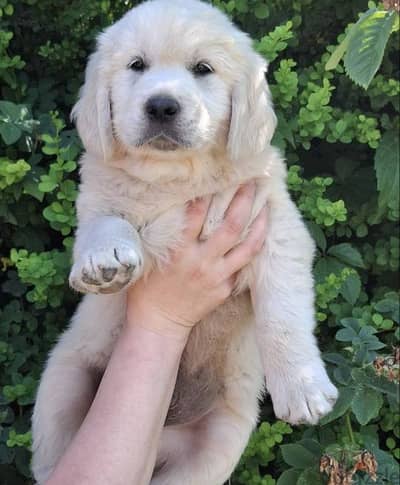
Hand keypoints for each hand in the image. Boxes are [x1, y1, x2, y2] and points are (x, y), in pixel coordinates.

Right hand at [126, 182, 266, 339]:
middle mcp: (201, 261)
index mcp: (178, 250)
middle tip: (252, 181)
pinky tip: (259, 233)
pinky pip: (243, 265)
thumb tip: (176, 206)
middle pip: (230, 225)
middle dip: (244, 200)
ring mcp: (217, 276)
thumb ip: (163, 234)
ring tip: (268, 204)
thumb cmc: (147, 288)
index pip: (197, 213)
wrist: (159, 323)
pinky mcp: (225, 288)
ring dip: (260, 223)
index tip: (219, 174)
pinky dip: (252, 247)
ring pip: (247, 246)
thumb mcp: (146, 257)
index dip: (209, 191)